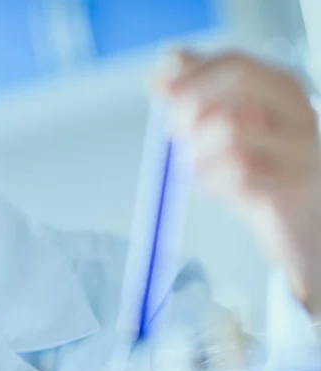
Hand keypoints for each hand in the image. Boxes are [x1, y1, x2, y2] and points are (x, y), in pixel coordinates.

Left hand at [154, 49, 320, 314]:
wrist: (298, 221)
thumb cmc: (255, 167)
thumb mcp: (223, 126)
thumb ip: (193, 96)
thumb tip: (157, 78)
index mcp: (278, 87)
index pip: (233, 62)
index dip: (189, 73)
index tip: (155, 89)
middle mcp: (298, 107)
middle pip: (238, 80)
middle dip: (192, 100)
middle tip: (172, 131)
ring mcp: (303, 144)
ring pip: (232, 128)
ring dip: (196, 149)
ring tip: (193, 166)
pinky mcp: (297, 183)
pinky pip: (240, 173)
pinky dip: (211, 180)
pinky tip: (210, 187)